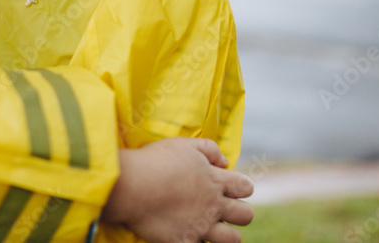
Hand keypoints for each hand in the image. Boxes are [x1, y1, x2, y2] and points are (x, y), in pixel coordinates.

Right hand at [101, 137, 253, 242]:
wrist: (133, 186)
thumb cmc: (157, 161)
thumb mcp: (185, 145)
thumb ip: (210, 150)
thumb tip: (224, 162)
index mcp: (216, 181)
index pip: (246, 187)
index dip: (241, 188)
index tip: (230, 188)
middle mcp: (214, 205)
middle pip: (246, 215)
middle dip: (239, 212)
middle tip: (222, 209)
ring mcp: (201, 226)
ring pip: (232, 239)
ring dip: (226, 234)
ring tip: (211, 229)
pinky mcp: (184, 242)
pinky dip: (196, 241)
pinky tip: (187, 234)